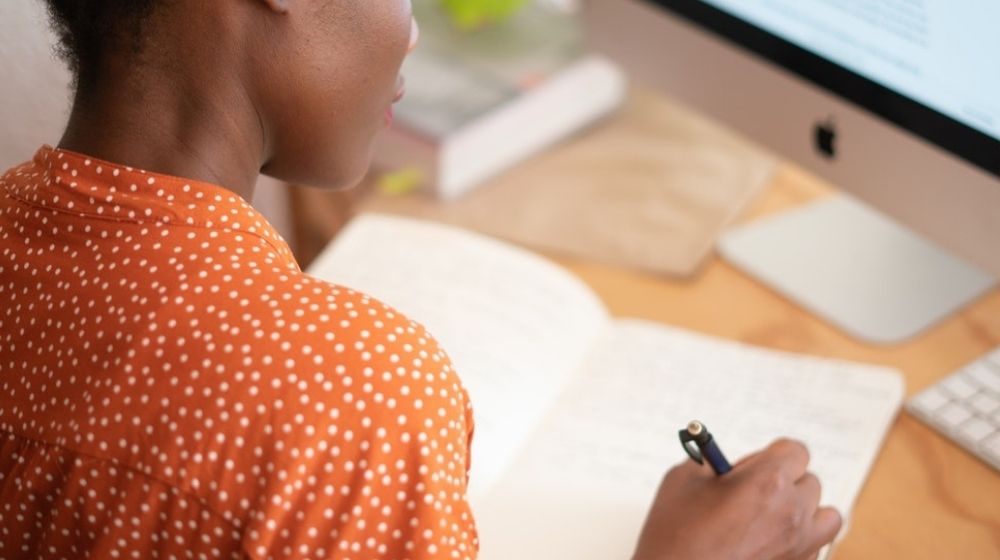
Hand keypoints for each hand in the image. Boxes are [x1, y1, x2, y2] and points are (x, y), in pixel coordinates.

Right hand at [633, 439, 841, 559]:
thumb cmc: (673, 536)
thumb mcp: (682, 481)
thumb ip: (711, 462)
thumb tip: (724, 463)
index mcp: (768, 482)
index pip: (796, 451)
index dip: (774, 455)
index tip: (755, 465)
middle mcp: (792, 513)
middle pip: (810, 482)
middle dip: (785, 483)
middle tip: (751, 493)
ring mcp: (800, 548)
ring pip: (826, 517)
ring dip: (805, 512)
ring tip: (774, 519)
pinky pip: (815, 549)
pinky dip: (799, 543)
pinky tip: (767, 546)